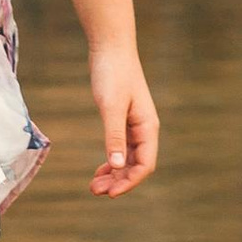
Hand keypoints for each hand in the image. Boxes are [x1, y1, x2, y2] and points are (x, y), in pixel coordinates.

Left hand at [87, 49, 158, 198]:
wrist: (110, 48)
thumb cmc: (112, 74)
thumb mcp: (111, 106)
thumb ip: (114, 136)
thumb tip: (116, 166)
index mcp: (147, 127)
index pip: (145, 165)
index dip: (129, 182)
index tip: (110, 193)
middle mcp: (144, 129)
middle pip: (136, 165)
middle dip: (118, 181)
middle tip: (95, 191)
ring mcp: (134, 125)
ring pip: (128, 159)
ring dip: (114, 174)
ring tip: (94, 186)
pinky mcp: (122, 119)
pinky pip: (121, 148)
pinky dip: (111, 161)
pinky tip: (100, 169)